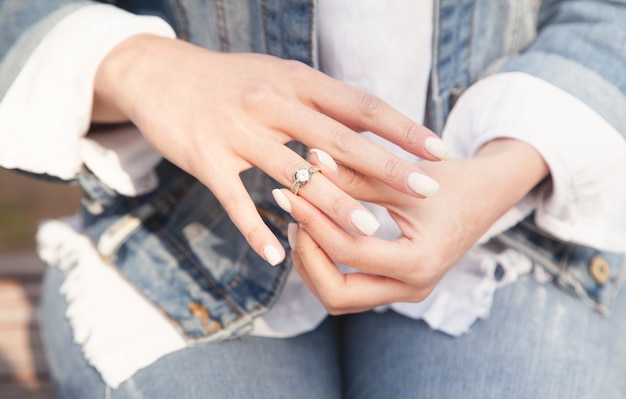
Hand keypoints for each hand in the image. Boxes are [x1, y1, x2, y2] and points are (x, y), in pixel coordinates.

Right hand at [92, 34, 450, 264]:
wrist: (158, 73)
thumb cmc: (228, 79)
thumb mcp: (277, 75)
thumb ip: (318, 99)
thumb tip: (367, 120)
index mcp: (295, 81)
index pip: (360, 105)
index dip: (402, 128)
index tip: (439, 149)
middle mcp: (271, 103)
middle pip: (338, 140)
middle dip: (386, 167)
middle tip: (425, 190)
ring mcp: (238, 131)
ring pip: (294, 174)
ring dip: (332, 206)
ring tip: (368, 231)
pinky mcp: (206, 158)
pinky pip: (236, 201)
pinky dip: (256, 231)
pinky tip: (278, 256)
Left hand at [275, 139, 548, 312]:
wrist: (487, 195)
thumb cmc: (452, 180)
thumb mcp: (405, 175)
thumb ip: (356, 174)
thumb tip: (309, 162)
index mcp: (420, 262)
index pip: (349, 251)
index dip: (314, 221)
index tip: (291, 192)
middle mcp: (413, 287)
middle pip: (337, 294)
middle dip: (306, 257)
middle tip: (292, 217)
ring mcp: (406, 291)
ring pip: (339, 298)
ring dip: (312, 265)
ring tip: (300, 222)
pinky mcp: (399, 285)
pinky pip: (350, 290)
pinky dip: (327, 266)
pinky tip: (317, 231)